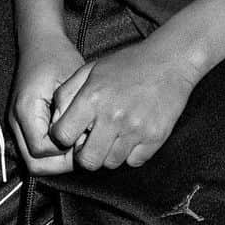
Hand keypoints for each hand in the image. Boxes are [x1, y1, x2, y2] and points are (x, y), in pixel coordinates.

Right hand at [10, 30, 86, 175]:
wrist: (40, 41)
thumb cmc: (57, 57)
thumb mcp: (71, 81)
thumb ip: (72, 113)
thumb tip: (79, 141)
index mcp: (26, 109)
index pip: (42, 152)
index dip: (65, 152)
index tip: (83, 139)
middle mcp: (15, 120)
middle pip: (34, 163)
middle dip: (60, 163)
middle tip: (81, 148)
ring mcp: (16, 123)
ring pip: (33, 159)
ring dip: (56, 158)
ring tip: (76, 142)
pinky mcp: (22, 123)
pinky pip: (34, 148)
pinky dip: (51, 150)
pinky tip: (69, 136)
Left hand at [48, 30, 201, 171]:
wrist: (168, 61)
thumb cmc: (127, 64)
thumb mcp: (90, 69)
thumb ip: (67, 93)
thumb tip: (55, 120)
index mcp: (92, 97)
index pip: (63, 136)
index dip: (62, 138)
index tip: (69, 134)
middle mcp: (113, 116)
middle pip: (87, 161)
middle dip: (84, 155)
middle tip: (90, 143)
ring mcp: (135, 130)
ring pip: (111, 163)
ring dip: (108, 154)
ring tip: (113, 135)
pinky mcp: (155, 138)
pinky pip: (134, 161)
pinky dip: (130, 153)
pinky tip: (130, 135)